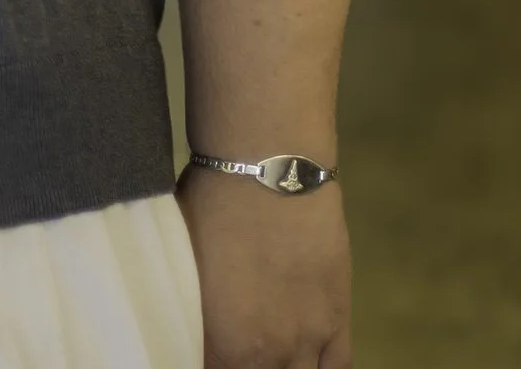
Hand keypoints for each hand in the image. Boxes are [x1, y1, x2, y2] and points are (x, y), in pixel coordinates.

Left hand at [177, 163, 352, 367]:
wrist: (269, 172)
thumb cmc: (210, 207)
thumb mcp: (182, 260)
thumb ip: (189, 306)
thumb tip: (184, 319)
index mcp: (225, 343)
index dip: (204, 360)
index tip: (198, 348)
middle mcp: (270, 353)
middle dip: (239, 365)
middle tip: (231, 344)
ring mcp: (310, 338)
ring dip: (281, 368)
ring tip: (264, 351)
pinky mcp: (339, 317)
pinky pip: (337, 366)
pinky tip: (304, 360)